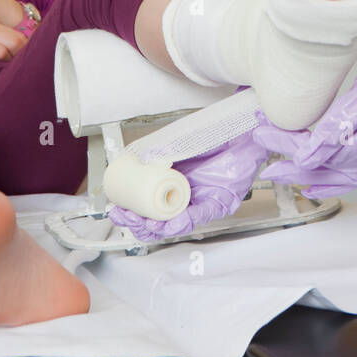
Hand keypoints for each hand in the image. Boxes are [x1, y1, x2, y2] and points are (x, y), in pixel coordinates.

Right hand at [107, 127, 274, 241]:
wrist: (241, 129)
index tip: (116, 209)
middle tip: (126, 216)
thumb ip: (161, 151)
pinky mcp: (221, 201)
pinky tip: (172, 223)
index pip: (149, 208)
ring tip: (145, 222)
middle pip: (160, 222)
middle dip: (140, 224)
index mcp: (173, 186)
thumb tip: (139, 158)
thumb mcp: (181, 143)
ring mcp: (203, 202)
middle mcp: (187, 199)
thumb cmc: (214, 136)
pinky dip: (186, 219)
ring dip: (159, 226)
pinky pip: (203, 214)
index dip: (132, 213)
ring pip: (178, 224)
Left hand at [253, 42, 356, 195]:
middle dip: (288, 165)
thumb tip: (306, 155)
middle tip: (264, 162)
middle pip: (318, 170)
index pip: (312, 151)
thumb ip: (335, 129)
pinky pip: (347, 180)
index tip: (263, 131)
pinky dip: (327, 182)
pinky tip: (314, 184)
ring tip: (280, 174)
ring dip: (303, 175)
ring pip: (331, 178)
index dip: (284, 143)